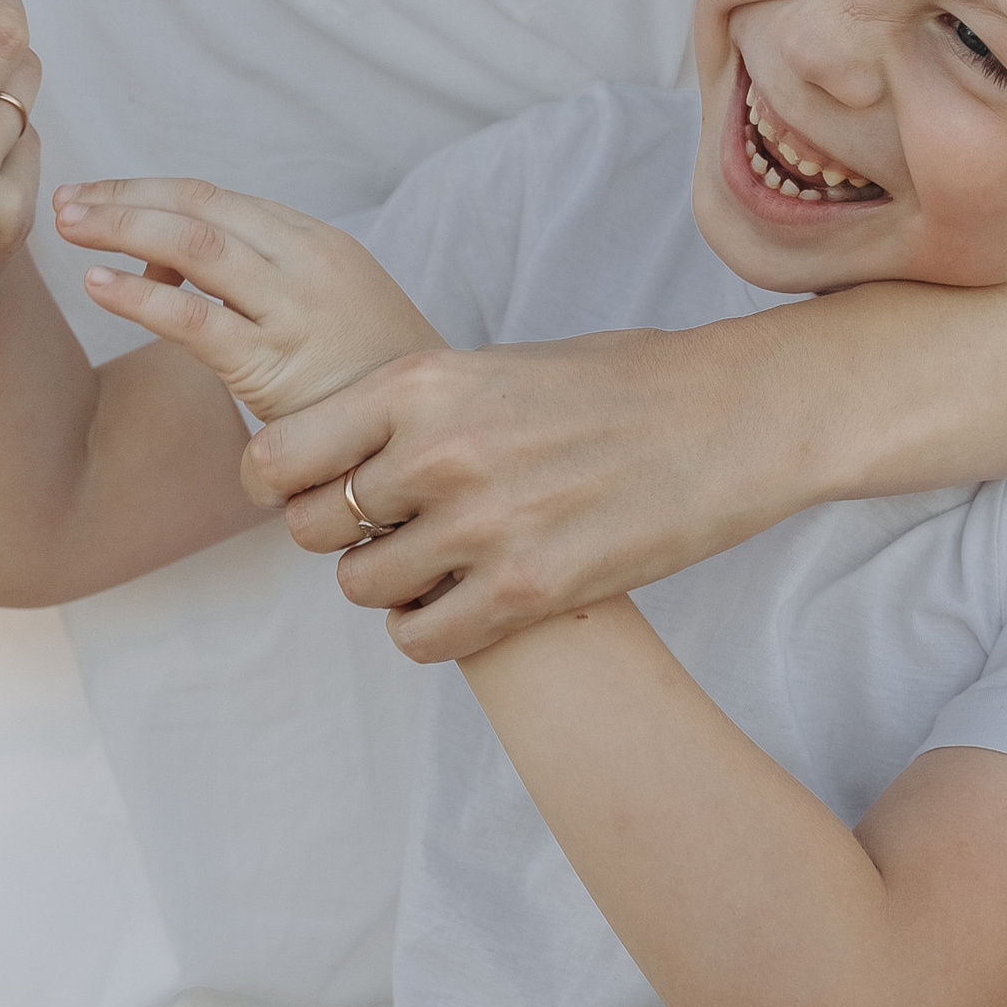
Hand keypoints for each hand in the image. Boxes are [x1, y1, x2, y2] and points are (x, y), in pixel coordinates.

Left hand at [54, 178, 446, 426]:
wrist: (430, 430)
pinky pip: (196, 318)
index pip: (217, 197)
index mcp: (315, 240)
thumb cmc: (368, 374)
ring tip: (68, 226)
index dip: (149, 190)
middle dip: (125, 199)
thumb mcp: (324, 303)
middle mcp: (305, 259)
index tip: (98, 195)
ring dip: (122, 228)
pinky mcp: (274, 362)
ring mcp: (291, 308)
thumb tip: (162, 261)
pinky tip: (99, 286)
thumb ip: (253, 277)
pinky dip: (140, 296)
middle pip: (198, 207)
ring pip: (193, 244)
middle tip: (67, 202)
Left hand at [240, 324, 796, 661]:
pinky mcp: (528, 591)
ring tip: (438, 562)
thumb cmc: (618, 384)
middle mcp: (439, 453)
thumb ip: (414, 409)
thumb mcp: (496, 366)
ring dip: (388, 585)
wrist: (728, 419)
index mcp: (422, 383)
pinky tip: (462, 604)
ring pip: (362, 588)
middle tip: (388, 528)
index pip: (280, 456)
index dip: (279, 484)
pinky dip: (428, 631)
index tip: (302, 492)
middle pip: (313, 530)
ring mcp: (482, 526)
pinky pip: (422, 640)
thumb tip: (337, 456)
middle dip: (338, 536)